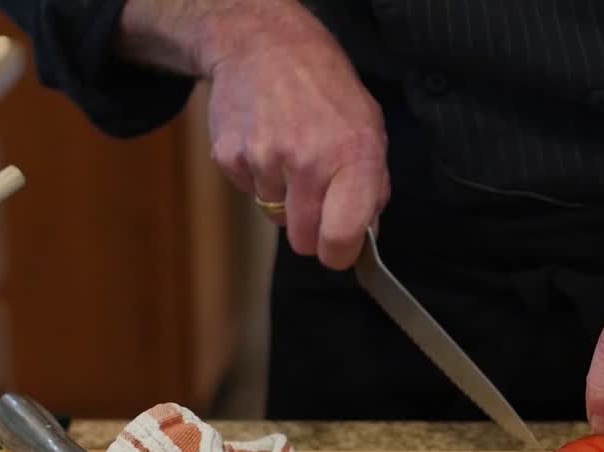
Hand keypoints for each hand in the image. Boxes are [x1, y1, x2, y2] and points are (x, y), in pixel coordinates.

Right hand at [203, 15, 387, 268]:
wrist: (265, 45)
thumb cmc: (326, 90)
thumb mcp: (369, 128)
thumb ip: (373, 185)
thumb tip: (366, 233)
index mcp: (353, 157)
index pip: (341, 236)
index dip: (340, 254)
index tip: (339, 251)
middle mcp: (308, 161)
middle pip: (303, 240)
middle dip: (311, 231)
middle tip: (316, 199)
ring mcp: (264, 159)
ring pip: (275, 216)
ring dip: (284, 197)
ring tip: (290, 153)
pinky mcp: (230, 156)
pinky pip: (248, 191)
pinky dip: (258, 177)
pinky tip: (267, 142)